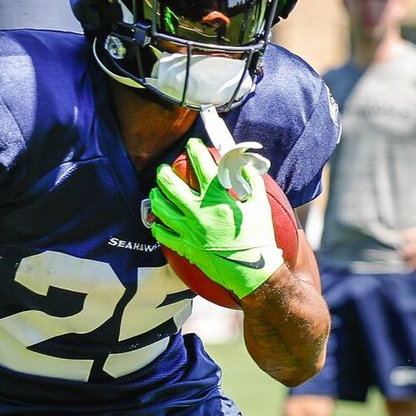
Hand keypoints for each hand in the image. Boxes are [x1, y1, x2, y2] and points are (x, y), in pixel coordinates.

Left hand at [148, 140, 284, 299]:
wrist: (252, 270)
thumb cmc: (258, 238)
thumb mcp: (259, 205)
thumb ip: (252, 182)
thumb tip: (244, 166)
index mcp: (216, 197)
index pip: (201, 165)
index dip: (195, 150)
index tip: (192, 144)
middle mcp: (198, 211)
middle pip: (170, 184)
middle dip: (164, 172)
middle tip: (164, 169)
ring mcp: (188, 229)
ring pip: (161, 207)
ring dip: (156, 196)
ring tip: (156, 191)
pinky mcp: (185, 246)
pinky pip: (162, 234)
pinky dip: (157, 225)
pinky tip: (158, 221)